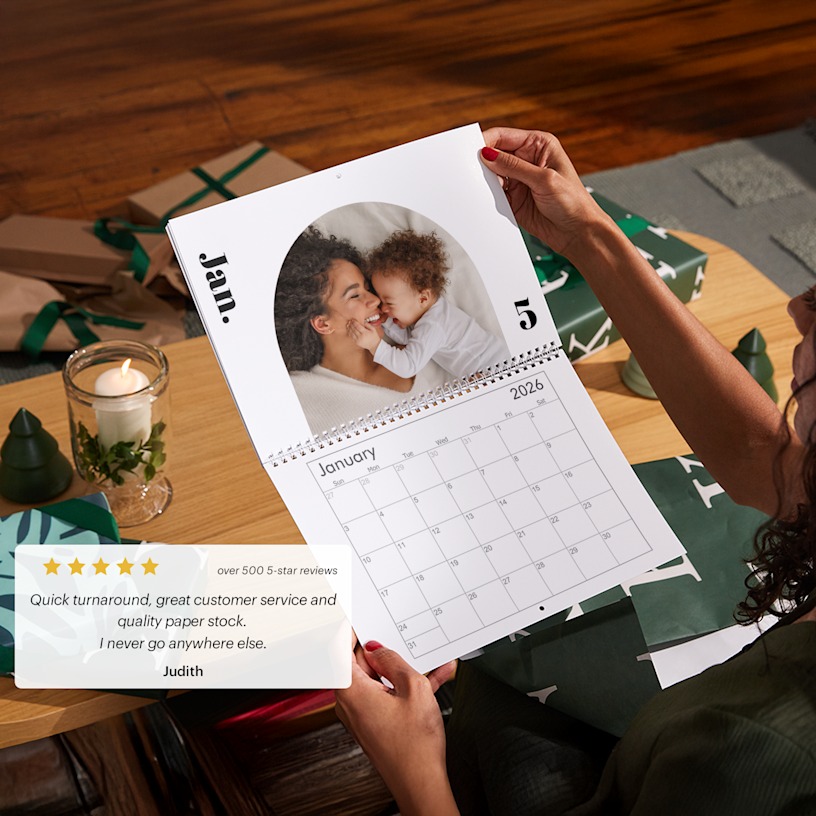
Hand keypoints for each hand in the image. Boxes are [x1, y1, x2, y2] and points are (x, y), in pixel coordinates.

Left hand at [335, 639, 458, 815]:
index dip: (349, 631)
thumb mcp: (413, 689)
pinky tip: (434, 677)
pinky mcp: (376, 723)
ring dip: (404, 668)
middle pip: (361, 663)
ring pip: (379, 679)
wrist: (422, 785)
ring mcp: (363, 714)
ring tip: (430, 660)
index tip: (359, 617)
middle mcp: (351, 703)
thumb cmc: (414, 747)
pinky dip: (407, 687)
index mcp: (351, 691)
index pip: (339, 650)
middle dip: (385, 650)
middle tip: (403, 637)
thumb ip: (395, 662)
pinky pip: (389, 695)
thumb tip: (381, 649)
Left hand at [347, 318, 381, 354]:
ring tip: (348, 325)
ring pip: (351, 333)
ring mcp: (358, 340)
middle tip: (349, 321)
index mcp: (365, 333)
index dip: (354, 322)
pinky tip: (349, 330)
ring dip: (349, 328)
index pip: (358, 326)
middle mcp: (361, 337)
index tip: (353, 320)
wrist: (374, 345)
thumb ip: (368, 325)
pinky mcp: (357, 343)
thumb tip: (362, 321)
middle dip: (351, 324)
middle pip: (354, 329)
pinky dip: (349, 333)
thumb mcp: (373, 329)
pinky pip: (351, 337)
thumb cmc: (374, 336)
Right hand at [480, 127, 609, 258]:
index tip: (472, 150)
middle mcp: (527, 161)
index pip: (504, 136)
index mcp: (538, 145)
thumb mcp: (544, 180)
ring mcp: (519, 180)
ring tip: (487, 188)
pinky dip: (489, 196)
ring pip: (492, 175)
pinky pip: (494, 194)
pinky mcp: (513, 199)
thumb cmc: (573, 202)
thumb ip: (514, 167)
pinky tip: (490, 199)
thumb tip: (488, 155)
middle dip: (484, 162)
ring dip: (486, 181)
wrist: (577, 233)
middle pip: (495, 155)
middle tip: (474, 171)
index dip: (486, 141)